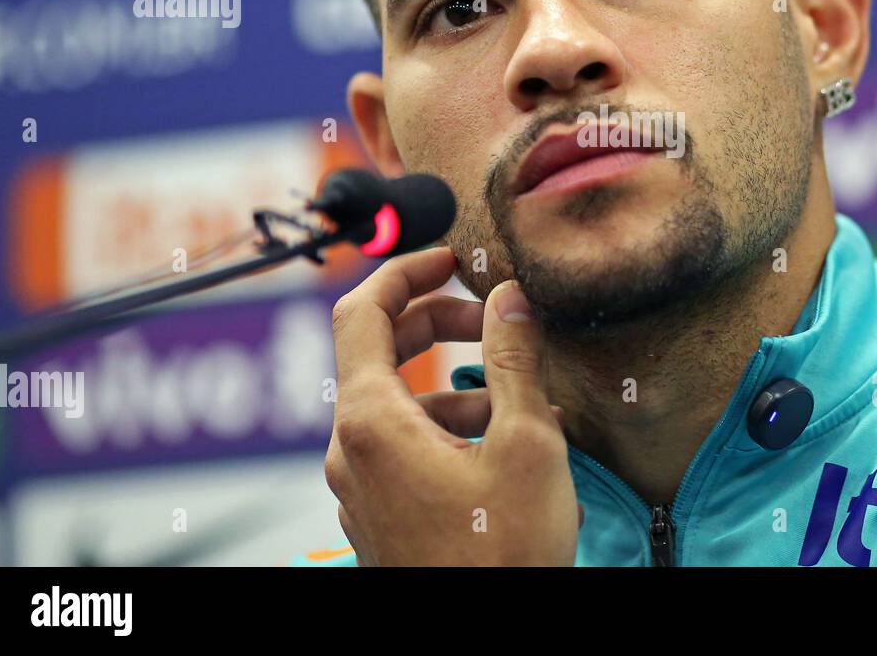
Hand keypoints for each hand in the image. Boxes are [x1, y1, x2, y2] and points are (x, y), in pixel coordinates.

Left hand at [324, 246, 579, 564]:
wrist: (483, 640)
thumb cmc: (502, 554)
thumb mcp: (525, 442)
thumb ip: (513, 359)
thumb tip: (509, 298)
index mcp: (372, 422)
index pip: (362, 313)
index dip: (404, 271)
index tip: (447, 258)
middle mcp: (351, 450)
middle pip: (379, 353)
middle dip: (438, 323)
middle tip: (494, 319)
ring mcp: (359, 486)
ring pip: (395, 402)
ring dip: (450, 379)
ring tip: (516, 392)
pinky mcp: (378, 512)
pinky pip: (400, 444)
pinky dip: (443, 422)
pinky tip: (499, 440)